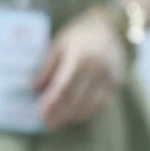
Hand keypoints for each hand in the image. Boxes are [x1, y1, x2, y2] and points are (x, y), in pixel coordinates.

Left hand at [33, 8, 127, 129]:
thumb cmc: (80, 35)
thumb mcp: (59, 44)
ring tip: (56, 122)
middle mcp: (97, 68)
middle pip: (76, 99)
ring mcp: (109, 77)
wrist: (111, 27)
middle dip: (59, 114)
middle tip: (46, 123)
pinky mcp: (116, 83)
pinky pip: (101, 104)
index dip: (52, 102)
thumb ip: (47, 66)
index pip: (64, 86)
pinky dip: (86, 112)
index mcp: (80, 57)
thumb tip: (33, 88)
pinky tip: (73, 115)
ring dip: (72, 116)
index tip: (40, 113)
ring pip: (90, 105)